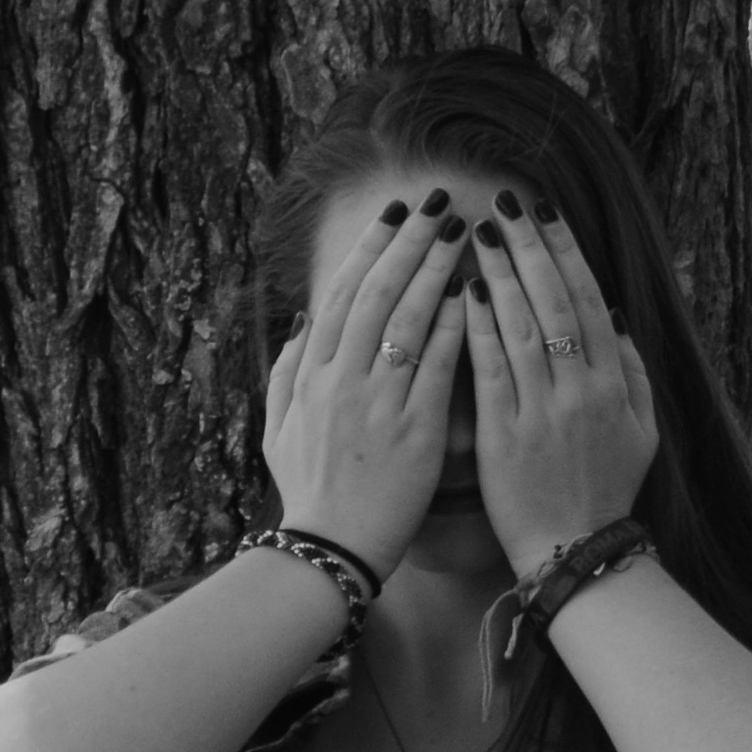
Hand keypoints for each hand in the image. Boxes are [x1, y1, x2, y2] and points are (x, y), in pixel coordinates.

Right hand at [259, 191, 472, 584]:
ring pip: (406, 319)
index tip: (394, 214)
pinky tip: (474, 293)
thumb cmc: (309, 492)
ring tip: (461, 231)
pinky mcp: (414, 432)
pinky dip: (452, 326)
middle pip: (376, 293)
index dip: (370, 249)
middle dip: (408, 241)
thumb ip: (285, 372)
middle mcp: (341, 380)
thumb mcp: (277, 429)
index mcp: (311, 375)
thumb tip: (302, 322)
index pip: (342, 294)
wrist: (330, 550)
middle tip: (435, 201)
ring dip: (435, 269)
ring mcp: (377, 404)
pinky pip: (435, 367)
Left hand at [463, 195, 658, 573]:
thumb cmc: (606, 489)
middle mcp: (580, 390)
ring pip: (521, 327)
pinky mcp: (505, 436)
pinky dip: (477, 328)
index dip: (565, 251)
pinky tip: (462, 292)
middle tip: (507, 202)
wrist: (575, 551)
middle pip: (555, 302)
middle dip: (530, 247)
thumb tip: (616, 314)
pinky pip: (490, 370)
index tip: (545, 212)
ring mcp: (542, 412)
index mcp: (612, 383)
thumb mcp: (642, 430)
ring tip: (479, 232)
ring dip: (499, 274)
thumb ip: (633, 370)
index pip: (589, 300)